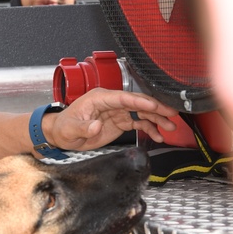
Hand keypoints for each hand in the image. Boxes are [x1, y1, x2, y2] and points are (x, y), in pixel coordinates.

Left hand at [46, 88, 177, 151]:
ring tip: (170, 127)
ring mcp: (116, 112)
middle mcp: (111, 102)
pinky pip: (138, 123)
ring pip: (141, 112)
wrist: (61, 135)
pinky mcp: (119, 122)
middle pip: (137, 102)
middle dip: (155, 108)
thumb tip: (96, 126)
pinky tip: (158, 135)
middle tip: (171, 114)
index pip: (123, 97)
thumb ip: (83, 128)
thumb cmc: (63, 127)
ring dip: (156, 119)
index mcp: (99, 98)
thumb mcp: (70, 129)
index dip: (140, 101)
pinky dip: (149, 128)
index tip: (154, 105)